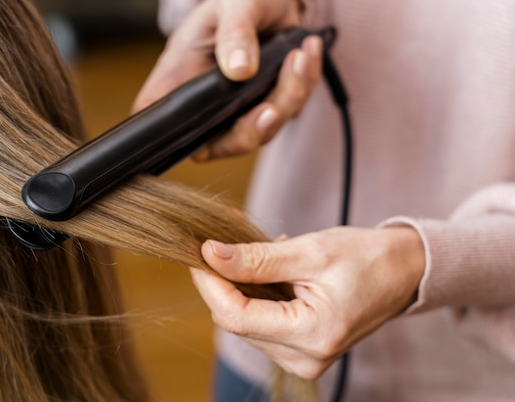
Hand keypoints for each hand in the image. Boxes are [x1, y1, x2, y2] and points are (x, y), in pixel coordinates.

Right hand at [133, 0, 322, 159]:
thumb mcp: (234, 4)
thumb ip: (234, 34)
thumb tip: (239, 70)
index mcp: (179, 80)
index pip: (158, 121)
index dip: (171, 138)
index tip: (207, 128)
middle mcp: (205, 104)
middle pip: (221, 144)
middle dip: (252, 129)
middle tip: (272, 107)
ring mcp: (237, 111)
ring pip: (263, 131)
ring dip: (288, 96)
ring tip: (299, 54)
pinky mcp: (267, 106)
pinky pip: (290, 111)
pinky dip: (304, 84)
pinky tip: (308, 52)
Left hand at [191, 226, 425, 377]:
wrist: (403, 272)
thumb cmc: (366, 258)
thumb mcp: (309, 251)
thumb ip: (257, 258)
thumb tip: (210, 255)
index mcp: (312, 334)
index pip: (235, 316)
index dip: (210, 283)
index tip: (198, 251)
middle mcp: (305, 358)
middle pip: (237, 321)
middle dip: (224, 281)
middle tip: (226, 242)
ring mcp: (303, 359)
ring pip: (245, 322)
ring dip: (242, 286)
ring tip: (266, 255)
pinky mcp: (301, 351)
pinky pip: (261, 322)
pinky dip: (258, 294)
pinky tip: (275, 272)